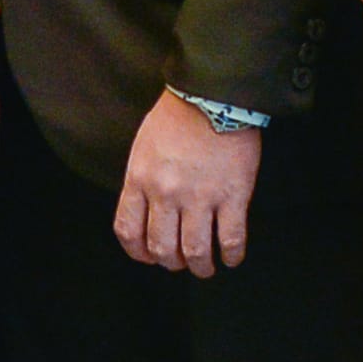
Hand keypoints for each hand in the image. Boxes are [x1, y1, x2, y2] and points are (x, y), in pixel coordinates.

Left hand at [113, 93, 261, 278]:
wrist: (213, 94)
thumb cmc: (178, 115)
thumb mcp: (144, 146)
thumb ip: (142, 180)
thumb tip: (148, 210)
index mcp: (140, 180)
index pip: (128, 231)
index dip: (138, 253)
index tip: (148, 256)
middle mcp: (166, 194)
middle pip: (162, 248)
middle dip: (171, 263)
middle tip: (180, 262)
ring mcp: (200, 197)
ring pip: (196, 251)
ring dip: (201, 267)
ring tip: (206, 268)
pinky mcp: (233, 196)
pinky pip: (230, 239)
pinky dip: (231, 255)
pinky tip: (231, 257)